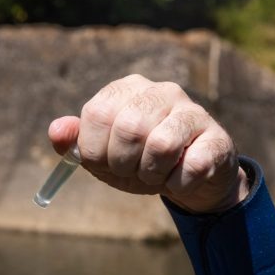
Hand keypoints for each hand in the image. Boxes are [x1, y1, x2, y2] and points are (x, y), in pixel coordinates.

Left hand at [48, 74, 248, 213]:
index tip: (105, 163)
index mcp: (127, 89)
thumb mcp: (102, 155)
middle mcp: (161, 91)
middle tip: (133, 171)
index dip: (95, 150)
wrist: (190, 178)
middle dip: (123, 165)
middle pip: (128, 129)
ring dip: (152, 175)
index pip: (96, 114)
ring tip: (157, 174)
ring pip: (161, 146)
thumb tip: (57, 131)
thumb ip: (76, 143)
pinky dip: (178, 185)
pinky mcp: (217, 138)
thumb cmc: (140, 161)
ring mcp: (193, 111)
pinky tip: (181, 179)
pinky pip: (191, 167)